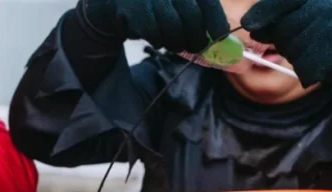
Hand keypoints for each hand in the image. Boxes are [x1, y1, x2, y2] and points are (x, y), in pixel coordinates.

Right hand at [79, 0, 228, 52]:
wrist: (109, 3)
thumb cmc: (150, 5)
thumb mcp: (175, 3)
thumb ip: (196, 12)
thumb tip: (221, 34)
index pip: (206, 0)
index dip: (215, 19)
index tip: (220, 36)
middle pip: (190, 14)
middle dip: (196, 37)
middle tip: (196, 48)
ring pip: (172, 26)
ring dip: (175, 42)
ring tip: (173, 44)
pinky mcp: (131, 5)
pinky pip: (152, 31)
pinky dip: (157, 40)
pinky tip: (156, 39)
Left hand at [241, 0, 331, 99]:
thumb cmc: (327, 35)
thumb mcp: (306, 17)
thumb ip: (280, 18)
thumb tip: (250, 26)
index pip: (282, 1)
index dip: (263, 12)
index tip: (247, 24)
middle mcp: (326, 10)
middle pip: (283, 32)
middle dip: (285, 41)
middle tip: (305, 41)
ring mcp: (331, 32)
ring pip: (291, 51)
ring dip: (297, 57)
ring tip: (317, 51)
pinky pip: (303, 69)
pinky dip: (307, 71)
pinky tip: (321, 63)